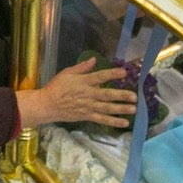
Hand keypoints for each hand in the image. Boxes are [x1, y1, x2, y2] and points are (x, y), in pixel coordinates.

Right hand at [16, 59, 136, 129]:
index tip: (124, 72)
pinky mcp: (87, 116)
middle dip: (122, 95)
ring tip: (134, 109)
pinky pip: (102, 119)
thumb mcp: (67, 73)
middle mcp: (88, 94)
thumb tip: (93, 59)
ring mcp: (88, 107)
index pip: (101, 76)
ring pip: (107, 108)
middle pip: (108, 95)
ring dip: (121, 109)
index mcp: (84, 82)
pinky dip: (113, 121)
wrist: (48, 105)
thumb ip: (82, 67)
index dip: (113, 74)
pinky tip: (124, 123)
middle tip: (135, 96)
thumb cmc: (57, 87)